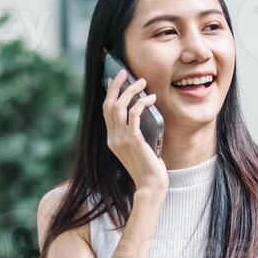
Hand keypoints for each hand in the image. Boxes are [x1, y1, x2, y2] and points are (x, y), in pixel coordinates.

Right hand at [102, 71, 167, 191]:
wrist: (150, 185)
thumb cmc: (148, 167)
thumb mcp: (138, 147)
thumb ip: (134, 133)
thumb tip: (140, 112)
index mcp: (111, 140)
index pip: (106, 111)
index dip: (109, 94)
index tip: (113, 80)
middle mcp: (113, 138)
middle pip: (109, 105)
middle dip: (116, 86)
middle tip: (125, 73)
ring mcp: (121, 139)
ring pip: (120, 107)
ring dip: (130, 91)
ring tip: (142, 82)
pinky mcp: (133, 140)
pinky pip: (134, 115)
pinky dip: (142, 103)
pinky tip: (151, 98)